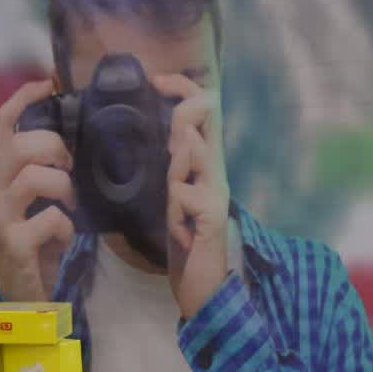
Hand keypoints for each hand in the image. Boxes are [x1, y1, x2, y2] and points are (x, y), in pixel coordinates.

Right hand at [0, 80, 76, 300]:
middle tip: (70, 169)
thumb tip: (82, 148)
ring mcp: (2, 218)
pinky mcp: (13, 244)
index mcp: (7, 177)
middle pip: (19, 145)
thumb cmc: (41, 249)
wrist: (26, 300)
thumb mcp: (47, 205)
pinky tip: (64, 238)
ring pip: (32, 177)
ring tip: (70, 205)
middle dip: (54, 148)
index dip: (24, 98)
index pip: (5, 124)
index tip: (49, 83)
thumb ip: (55, 177)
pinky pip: (48, 219)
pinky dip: (65, 226)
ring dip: (62, 186)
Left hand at [154, 73, 230, 319]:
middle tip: (165, 132)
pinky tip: (178, 225)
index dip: (183, 89)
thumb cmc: (187, 244)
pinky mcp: (211, 219)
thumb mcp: (174, 197)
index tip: (156, 81)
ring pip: (194, 152)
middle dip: (182, 111)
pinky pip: (188, 195)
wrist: (204, 289)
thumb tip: (167, 140)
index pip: (204, 111)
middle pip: (207, 118)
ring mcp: (216, 195)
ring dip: (177, 161)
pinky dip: (176, 203)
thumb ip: (174, 169)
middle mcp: (215, 173)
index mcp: (205, 166)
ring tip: (176, 190)